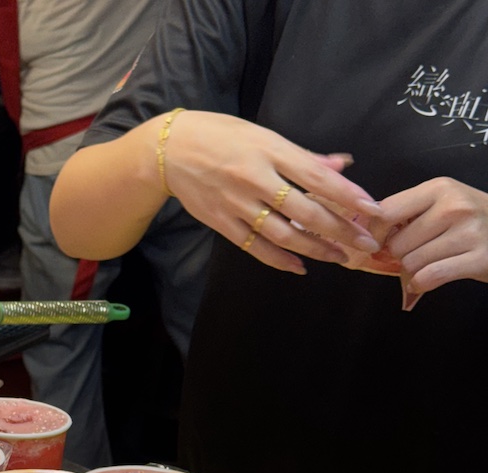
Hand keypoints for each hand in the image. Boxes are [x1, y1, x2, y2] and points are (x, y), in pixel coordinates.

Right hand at [161, 111, 384, 273]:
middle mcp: (255, 179)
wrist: (170, 151)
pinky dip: (278, 260)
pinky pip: (255, 247)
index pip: (317, 177)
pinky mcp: (222, 223)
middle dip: (340, 229)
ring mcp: (237, 204)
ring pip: (283, 234)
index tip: (372, 209)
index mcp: (271, 151)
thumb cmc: (220, 136)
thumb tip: (341, 166)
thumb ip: (302, 155)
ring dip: (314, 248)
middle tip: (366, 243)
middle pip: (305, 211)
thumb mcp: (263, 135)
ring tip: (339, 257)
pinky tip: (299, 267)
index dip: (347, 195)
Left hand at [375, 177, 487, 305]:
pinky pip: (428, 277)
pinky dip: (422, 284)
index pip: (385, 213)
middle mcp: (454, 206)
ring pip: (410, 264)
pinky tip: (429, 279)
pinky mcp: (478, 259)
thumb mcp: (442, 203)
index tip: (383, 242)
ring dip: (414, 271)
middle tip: (420, 252)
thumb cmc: (471, 220)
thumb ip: (407, 212)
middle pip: (397, 244)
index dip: (376, 234)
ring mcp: (469, 232)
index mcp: (440, 188)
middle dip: (401, 255)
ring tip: (432, 261)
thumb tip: (369, 236)